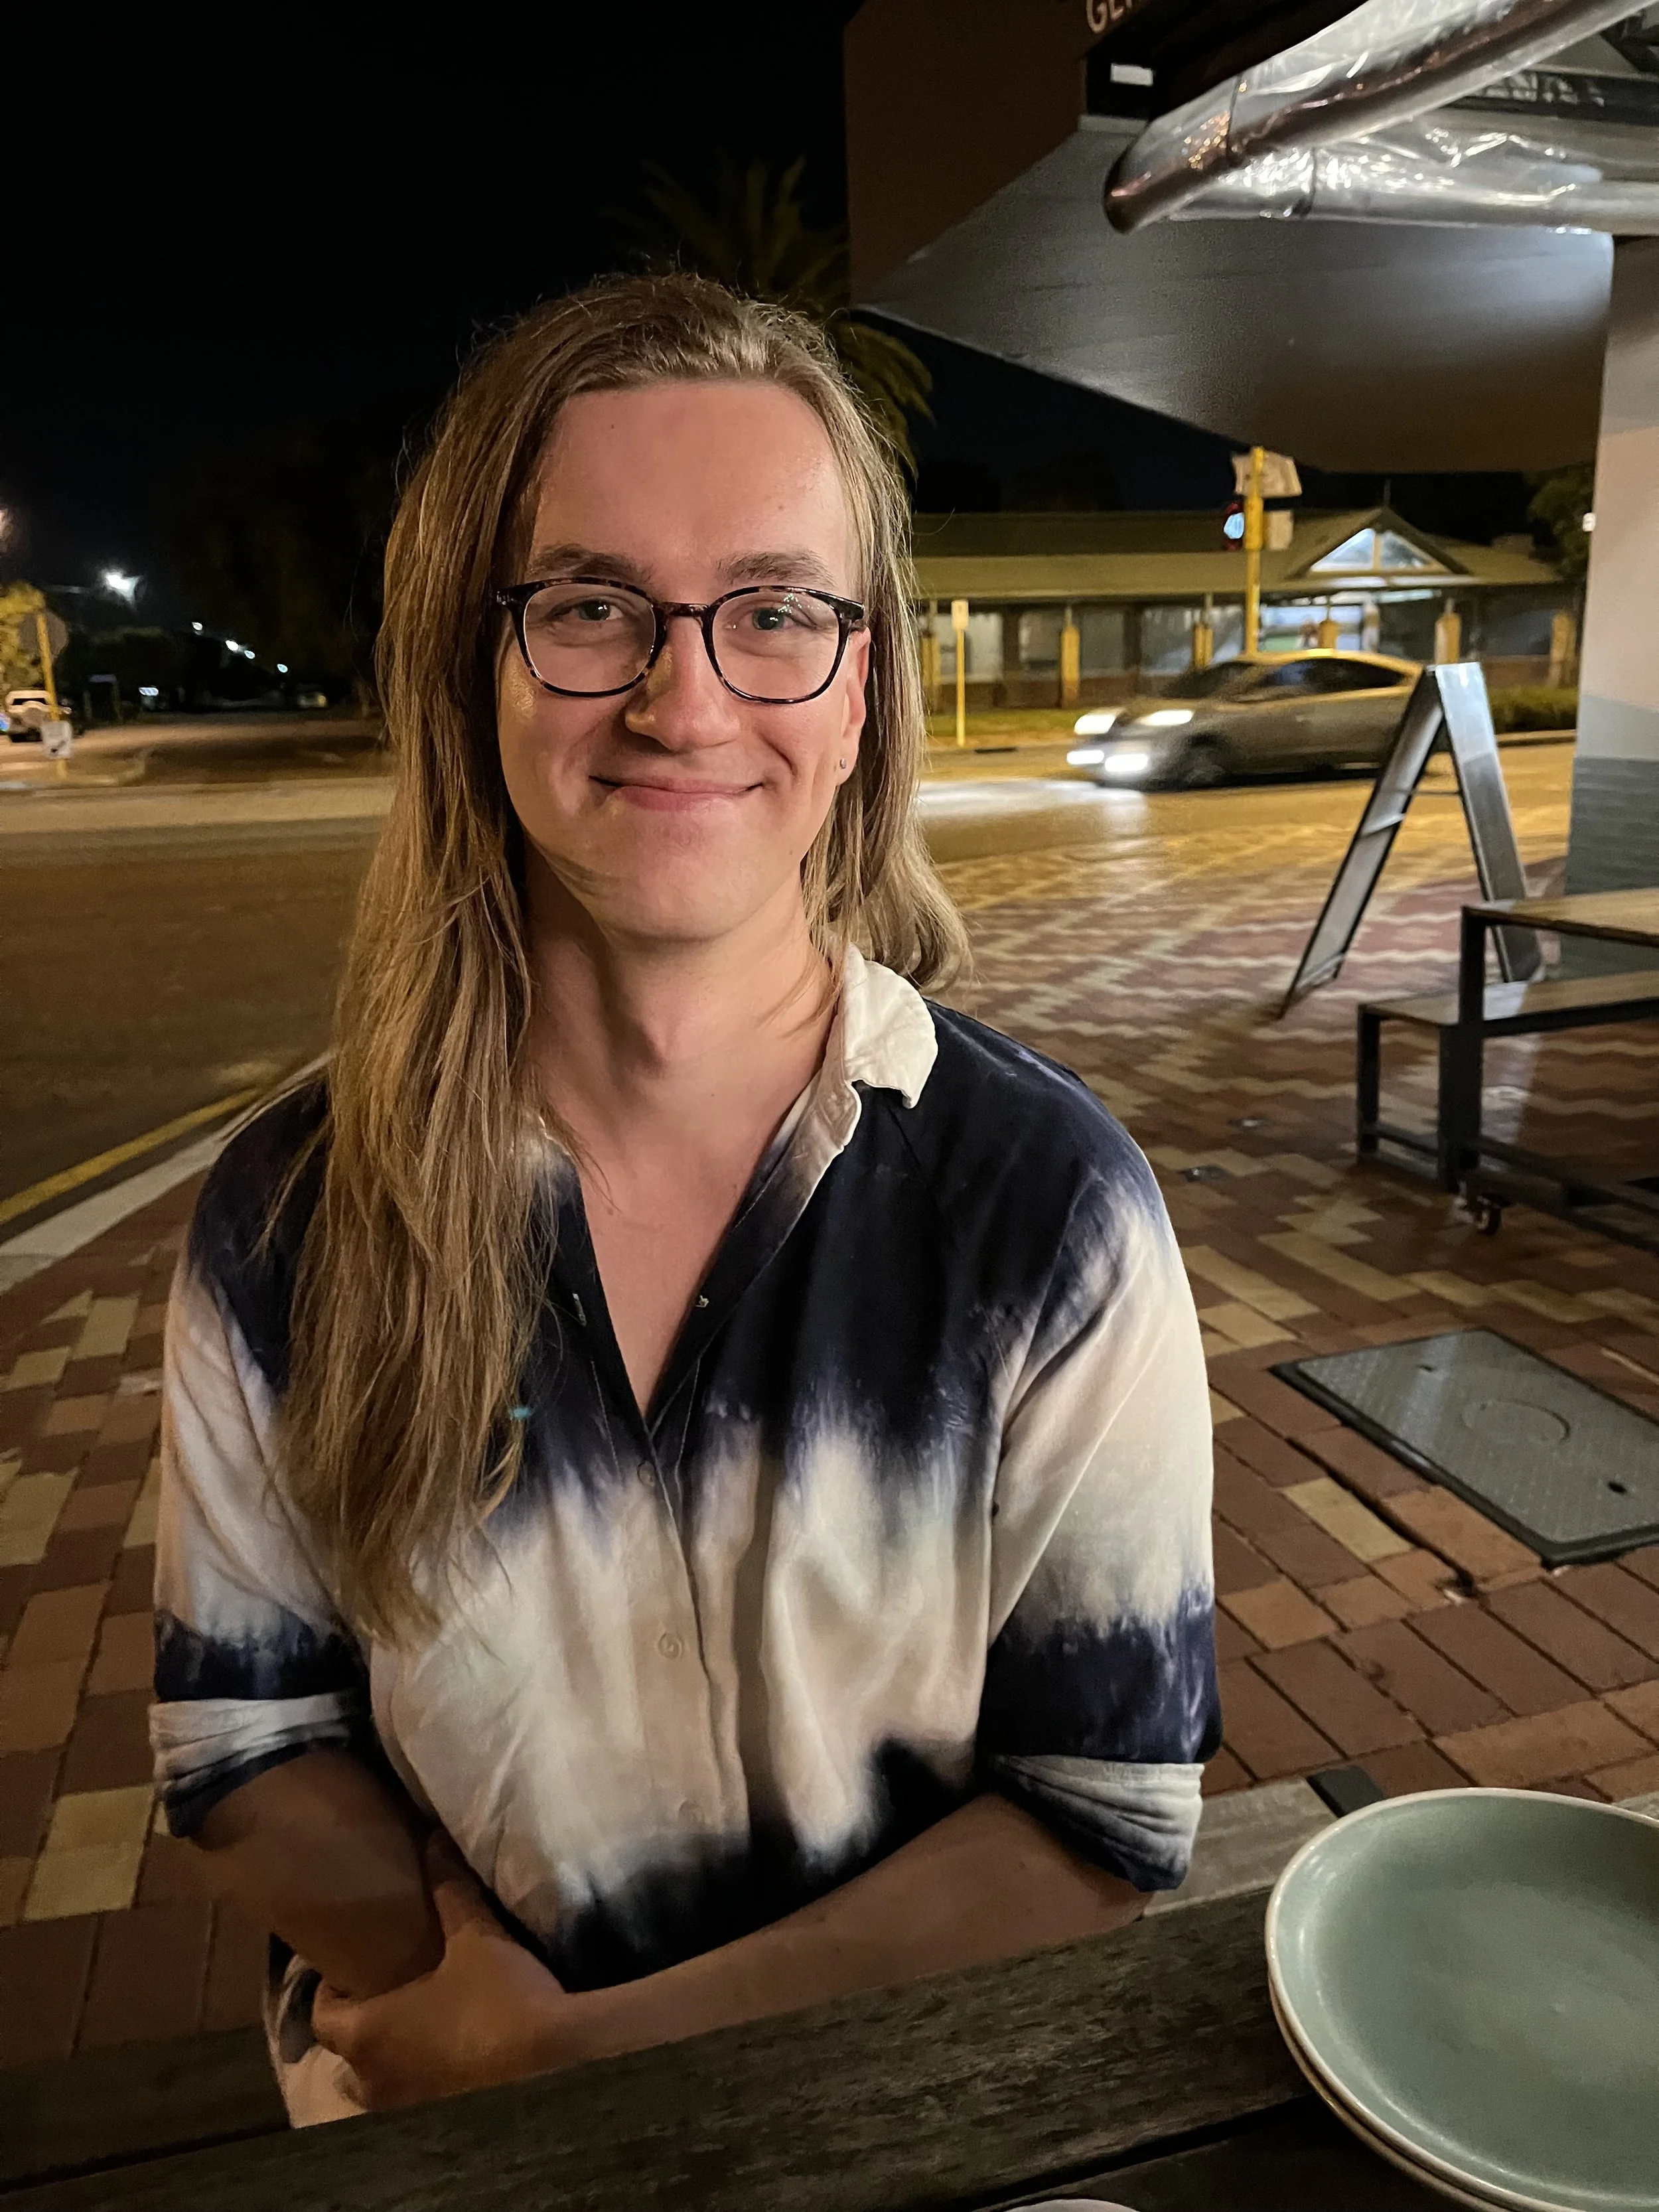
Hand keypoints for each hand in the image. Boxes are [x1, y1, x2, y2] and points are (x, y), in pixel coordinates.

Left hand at [311, 1835, 575, 2108]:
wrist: (553, 2061)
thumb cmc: (499, 1998)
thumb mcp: (475, 1936)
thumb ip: (449, 1888)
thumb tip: (433, 1840)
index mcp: (367, 2034)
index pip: (321, 2017)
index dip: (330, 1991)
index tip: (349, 1969)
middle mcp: (374, 2080)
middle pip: (344, 2060)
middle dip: (359, 2032)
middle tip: (386, 1999)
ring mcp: (406, 2109)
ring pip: (377, 2088)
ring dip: (388, 2063)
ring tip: (416, 2033)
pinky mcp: (440, 2124)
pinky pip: (412, 2104)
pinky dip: (419, 2084)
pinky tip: (448, 2062)